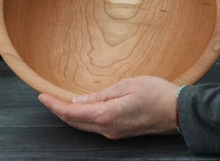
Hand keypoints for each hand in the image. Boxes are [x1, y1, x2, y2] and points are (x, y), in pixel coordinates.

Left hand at [39, 76, 179, 138]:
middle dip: (57, 110)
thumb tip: (79, 101)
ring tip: (58, 102)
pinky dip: (82, 117)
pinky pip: (94, 126)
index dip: (54, 105)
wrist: (177, 110)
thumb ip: (101, 96)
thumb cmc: (155, 93)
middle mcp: (107, 129)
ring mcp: (114, 133)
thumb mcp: (126, 86)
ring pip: (83, 126)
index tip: (42, 96)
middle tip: (46, 98)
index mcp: (107, 116)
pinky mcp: (120, 132)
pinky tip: (80, 109)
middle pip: (74, 122)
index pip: (71, 113)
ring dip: (69, 115)